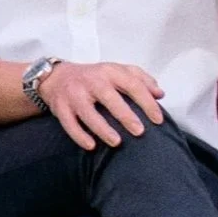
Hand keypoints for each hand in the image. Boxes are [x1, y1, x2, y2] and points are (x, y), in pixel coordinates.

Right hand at [37, 58, 164, 148]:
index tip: (158, 119)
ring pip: (88, 113)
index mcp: (109, 71)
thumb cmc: (94, 77)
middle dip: (125, 115)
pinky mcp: (61, 108)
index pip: (132, 84)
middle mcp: (91, 81)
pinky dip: (80, 136)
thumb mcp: (117, 70)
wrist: (57, 77)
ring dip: (102, 128)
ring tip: (116, 142)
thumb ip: (141, 79)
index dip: (146, 102)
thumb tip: (160, 94)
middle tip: (139, 131)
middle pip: (109, 97)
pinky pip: (69, 124)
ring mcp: (74, 94)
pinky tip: (91, 146)